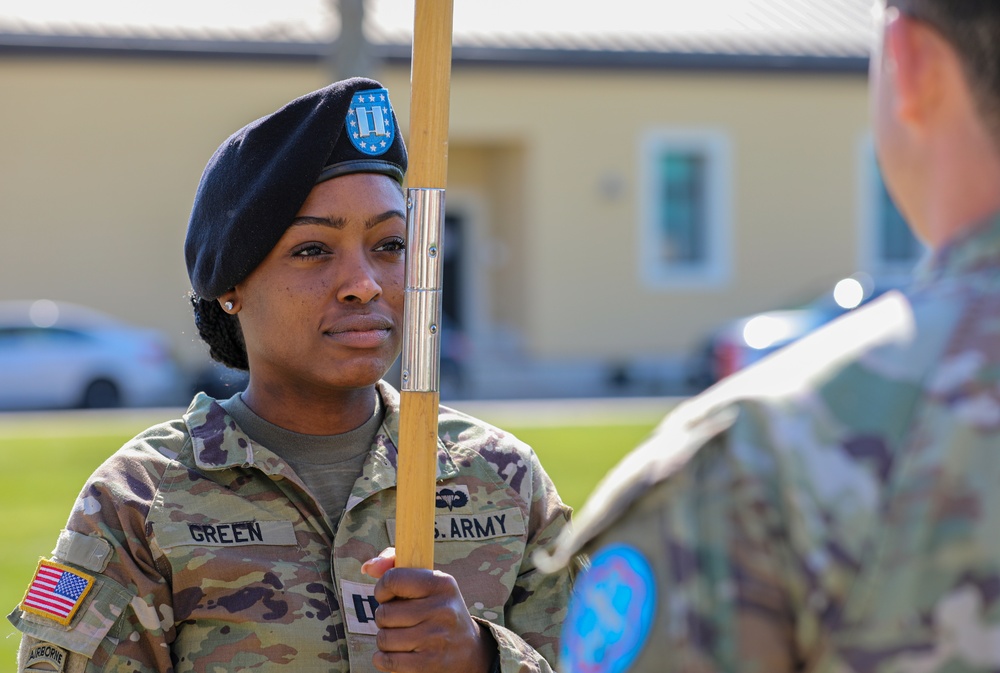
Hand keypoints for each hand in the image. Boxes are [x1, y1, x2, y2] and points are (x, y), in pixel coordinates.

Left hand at [361, 547, 496, 672]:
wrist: (470, 651)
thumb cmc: (438, 610)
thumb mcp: (429, 582)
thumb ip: (396, 566)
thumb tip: (367, 567)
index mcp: (441, 583)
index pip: (394, 579)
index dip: (382, 589)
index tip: (387, 596)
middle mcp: (442, 609)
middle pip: (384, 613)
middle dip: (384, 618)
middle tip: (398, 620)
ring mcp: (437, 638)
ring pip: (384, 638)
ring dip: (385, 640)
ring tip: (400, 637)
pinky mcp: (430, 663)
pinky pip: (389, 661)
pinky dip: (384, 660)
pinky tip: (394, 654)